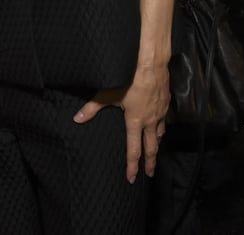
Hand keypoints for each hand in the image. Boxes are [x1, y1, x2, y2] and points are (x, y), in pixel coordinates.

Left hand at [74, 63, 168, 183]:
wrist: (152, 66)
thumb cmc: (129, 79)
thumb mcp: (108, 94)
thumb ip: (92, 107)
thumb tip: (76, 118)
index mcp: (135, 122)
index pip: (134, 150)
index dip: (132, 166)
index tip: (132, 178)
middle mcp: (150, 122)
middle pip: (152, 148)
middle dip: (150, 163)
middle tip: (150, 174)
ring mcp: (160, 114)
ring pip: (160, 134)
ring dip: (157, 145)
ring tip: (155, 152)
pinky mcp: (167, 105)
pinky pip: (166, 121)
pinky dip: (163, 128)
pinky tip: (162, 127)